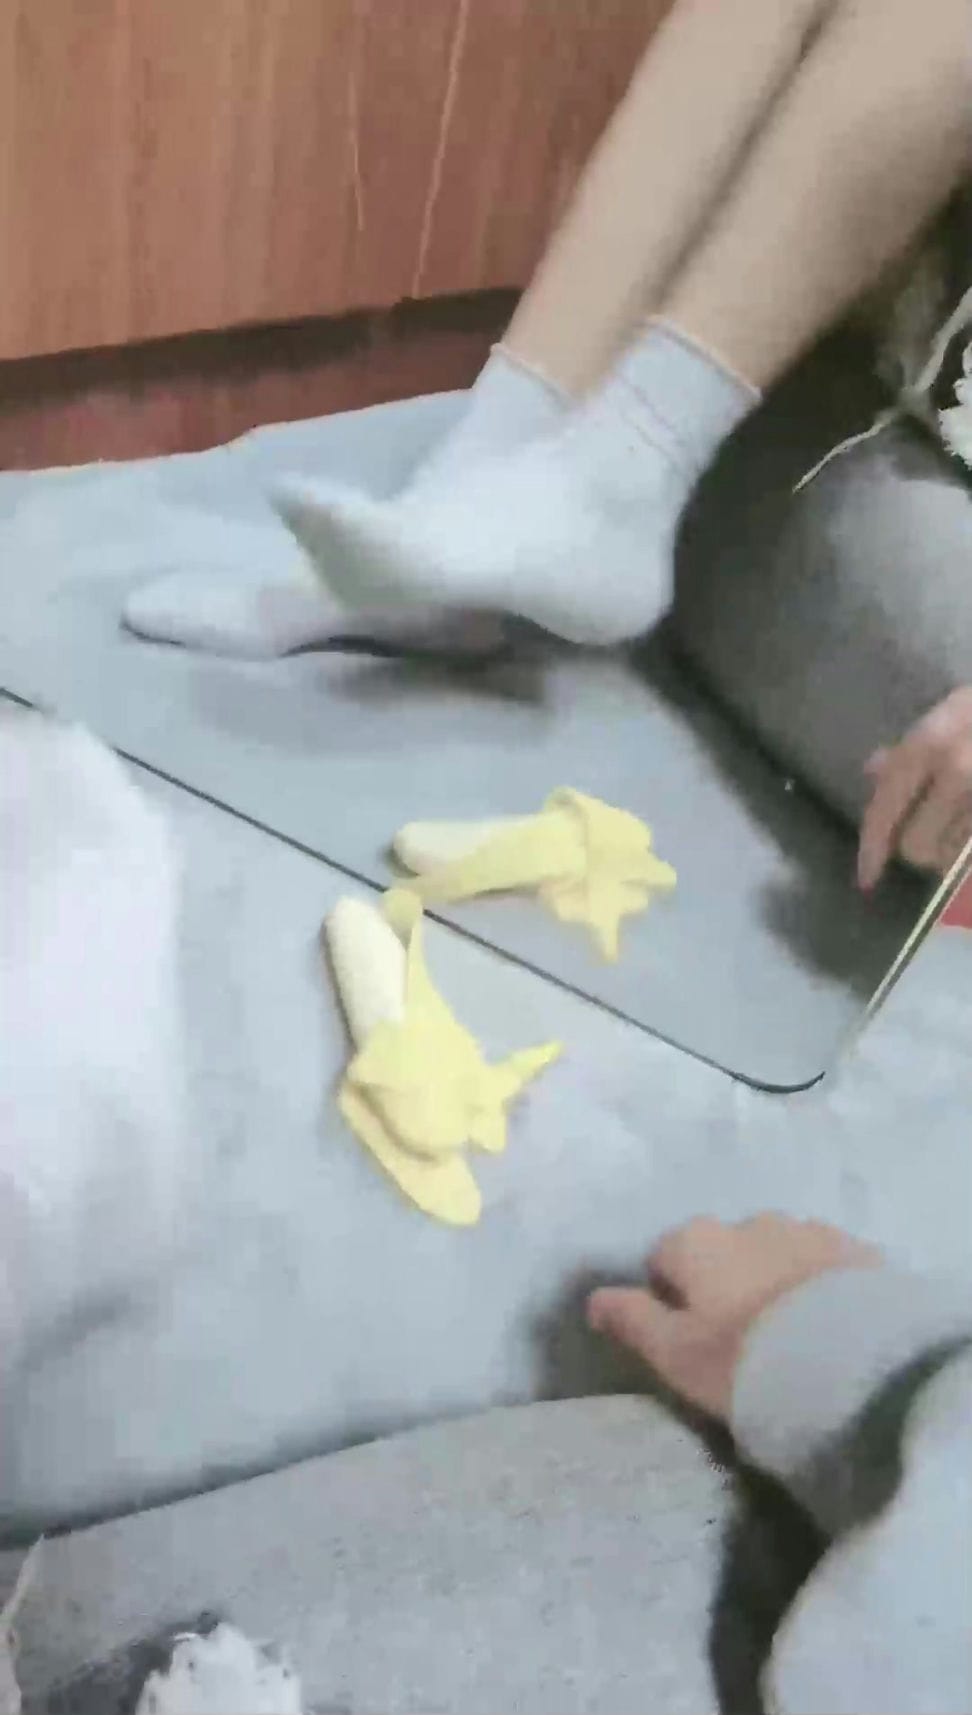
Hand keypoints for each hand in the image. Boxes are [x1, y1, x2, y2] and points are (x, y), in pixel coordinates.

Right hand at [587, 1214, 878, 1421]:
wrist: (852, 1363)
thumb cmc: (745, 1361)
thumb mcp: (675, 1354)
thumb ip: (632, 1319)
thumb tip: (593, 1297)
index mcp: (696, 1241)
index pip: (664, 1259)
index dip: (672, 1299)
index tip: (692, 1340)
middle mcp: (748, 1221)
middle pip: (723, 1250)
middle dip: (728, 1281)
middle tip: (745, 1338)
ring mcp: (806, 1230)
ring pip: (775, 1252)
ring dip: (775, 1279)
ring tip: (793, 1333)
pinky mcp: (855, 1249)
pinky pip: (824, 1263)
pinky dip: (820, 1285)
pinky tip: (831, 1324)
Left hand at [857, 689, 971, 890]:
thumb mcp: (957, 709)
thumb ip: (913, 748)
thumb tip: (873, 771)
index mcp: (931, 743)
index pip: (885, 808)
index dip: (872, 848)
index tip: (867, 878)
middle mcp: (956, 771)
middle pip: (917, 847)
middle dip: (922, 850)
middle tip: (934, 835)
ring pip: (953, 858)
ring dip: (954, 852)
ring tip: (967, 821)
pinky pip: (970, 858)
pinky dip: (969, 853)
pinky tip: (970, 829)